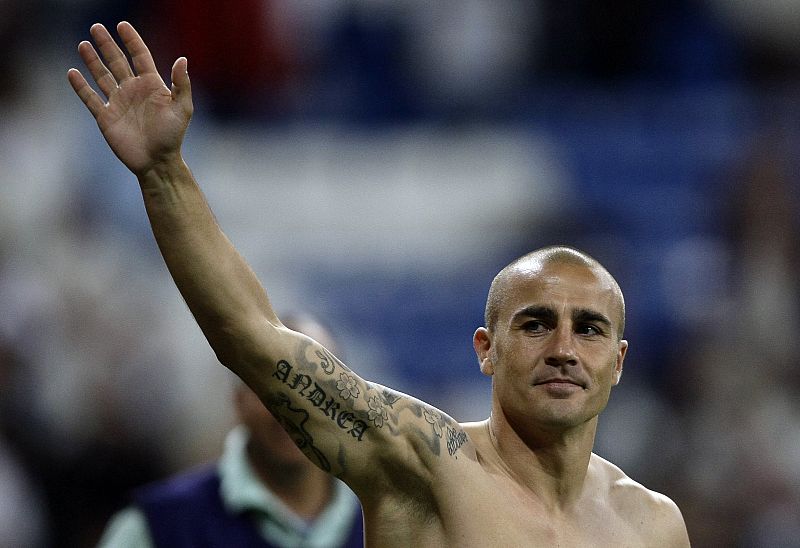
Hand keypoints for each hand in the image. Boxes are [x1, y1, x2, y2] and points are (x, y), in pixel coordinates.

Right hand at [67, 22, 192, 175]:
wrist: (157, 162)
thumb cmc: (173, 136)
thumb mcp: (182, 109)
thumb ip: (182, 84)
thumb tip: (182, 59)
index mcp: (151, 85)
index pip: (140, 56)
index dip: (132, 40)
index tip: (122, 25)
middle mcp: (133, 90)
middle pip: (117, 61)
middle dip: (107, 44)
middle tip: (96, 27)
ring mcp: (118, 102)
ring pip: (102, 76)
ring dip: (92, 60)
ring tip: (83, 44)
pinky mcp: (106, 117)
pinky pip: (90, 98)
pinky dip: (81, 86)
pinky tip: (72, 72)